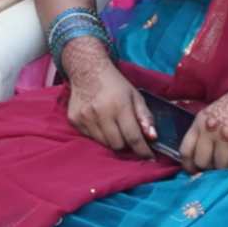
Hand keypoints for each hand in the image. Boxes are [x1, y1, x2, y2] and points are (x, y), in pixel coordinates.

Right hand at [62, 42, 155, 156]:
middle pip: (118, 145)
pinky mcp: (75, 120)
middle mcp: (101, 113)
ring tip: (113, 126)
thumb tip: (152, 137)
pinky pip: (90, 137)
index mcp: (119, 106)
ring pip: (104, 143)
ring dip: (112, 139)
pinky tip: (99, 121)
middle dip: (126, 143)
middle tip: (128, 135)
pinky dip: (98, 134)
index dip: (143, 151)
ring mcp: (85, 117)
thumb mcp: (135, 96)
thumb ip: (146, 117)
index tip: (149, 157)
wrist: (87, 70)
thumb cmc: (115, 84)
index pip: (133, 137)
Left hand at [180, 72, 227, 171]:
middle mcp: (210, 128)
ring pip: (221, 166)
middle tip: (223, 164)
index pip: (185, 151)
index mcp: (200, 122)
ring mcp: (226, 135)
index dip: (190, 165)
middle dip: (211, 168)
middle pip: (202, 162)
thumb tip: (202, 159)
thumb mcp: (216, 114)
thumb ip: (207, 133)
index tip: (197, 172)